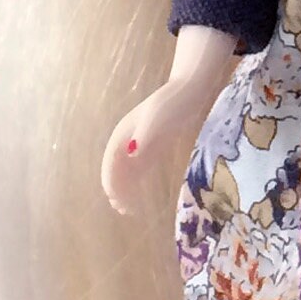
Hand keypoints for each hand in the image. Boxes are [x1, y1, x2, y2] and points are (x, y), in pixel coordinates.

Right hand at [100, 24, 238, 210]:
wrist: (190, 90)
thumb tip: (131, 155)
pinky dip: (137, 181)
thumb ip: (144, 137)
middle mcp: (128, 139)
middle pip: (116, 167)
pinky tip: (139, 194)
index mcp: (124, 132)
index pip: (111, 160)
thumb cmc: (172, 103)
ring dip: (125, 188)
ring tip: (128, 208)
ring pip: (126, 169)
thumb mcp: (157, 119)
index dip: (110, 179)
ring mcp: (140, 142)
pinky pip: (139, 167)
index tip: (113, 197)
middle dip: (116, 187)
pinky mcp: (153, 145)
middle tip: (122, 208)